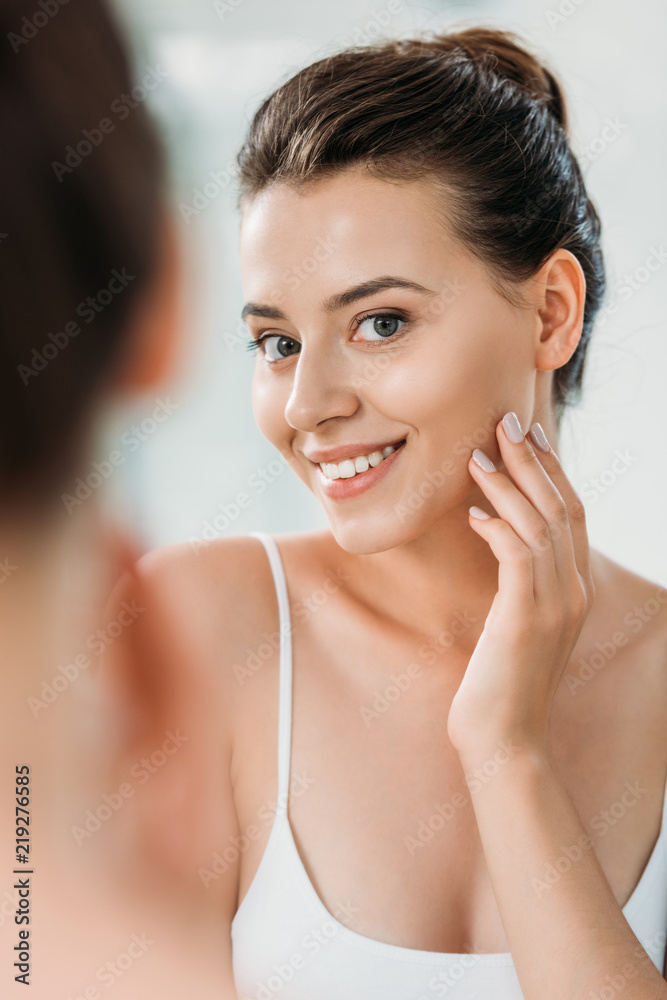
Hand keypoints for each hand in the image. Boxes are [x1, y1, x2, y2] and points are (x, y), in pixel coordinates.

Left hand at [446, 411, 594, 762]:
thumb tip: (494, 535)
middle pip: (561, 508)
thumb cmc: (498, 684)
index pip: (571, 516)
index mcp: (572, 591)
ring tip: (480, 453)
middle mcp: (573, 592)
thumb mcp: (512, 625)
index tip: (529, 439)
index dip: (551, 474)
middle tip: (507, 422)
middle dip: (534, 462)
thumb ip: (516, 584)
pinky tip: (473, 512)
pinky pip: (518, 554)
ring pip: (540, 524)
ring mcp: (556, 605)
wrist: (503, 740)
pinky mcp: (527, 617)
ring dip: (510, 484)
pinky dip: (497, 525)